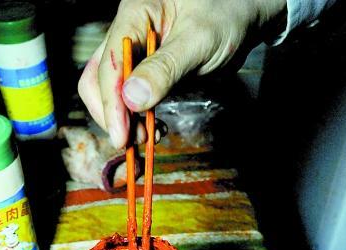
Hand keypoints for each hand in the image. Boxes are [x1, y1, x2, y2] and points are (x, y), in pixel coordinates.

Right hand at [79, 0, 285, 146]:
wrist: (246, 14)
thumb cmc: (227, 13)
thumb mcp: (198, 40)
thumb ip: (165, 68)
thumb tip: (132, 98)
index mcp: (134, 15)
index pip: (108, 64)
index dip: (111, 103)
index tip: (121, 136)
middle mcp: (128, 34)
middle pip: (99, 79)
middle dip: (112, 114)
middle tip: (134, 140)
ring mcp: (136, 56)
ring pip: (111, 92)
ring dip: (124, 121)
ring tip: (148, 137)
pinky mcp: (149, 73)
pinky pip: (132, 100)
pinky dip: (137, 119)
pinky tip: (154, 129)